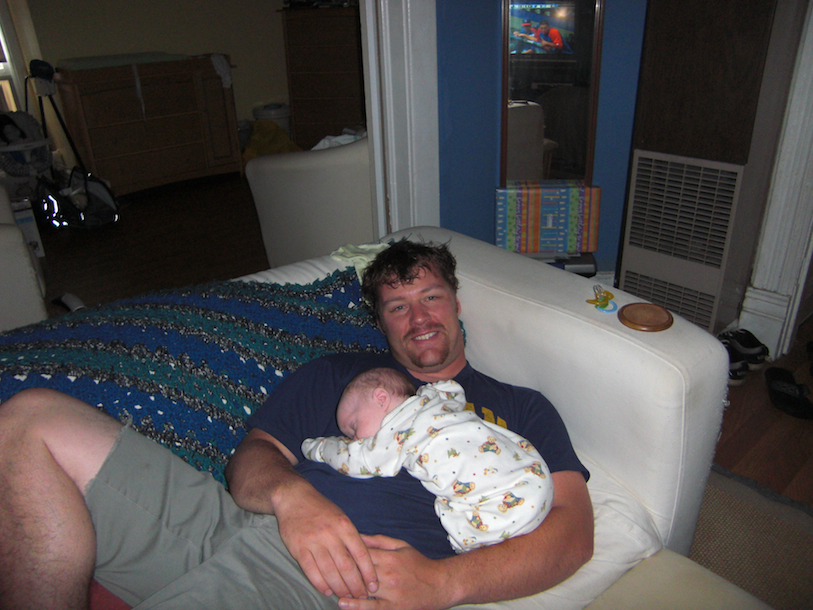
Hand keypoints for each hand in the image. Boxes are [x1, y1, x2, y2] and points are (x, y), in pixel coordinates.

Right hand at [274, 479, 378, 599]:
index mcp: (344, 525)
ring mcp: (313, 542)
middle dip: (356, 585)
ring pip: (330, 572)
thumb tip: (364, 561)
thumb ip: (351, 537)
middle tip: (361, 596)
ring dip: (339, 588)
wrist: (294, 498)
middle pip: (347, 566)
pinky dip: (320, 584)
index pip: (361, 554)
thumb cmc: (321, 509)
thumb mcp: (341, 517)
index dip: (369, 573)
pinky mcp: (298, 548)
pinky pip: (311, 571)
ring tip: (346, 596)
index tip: (373, 586)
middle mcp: (330, 534)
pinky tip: (327, 591)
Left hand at [337, 535, 451, 609]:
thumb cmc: (419, 564)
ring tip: (329, 587)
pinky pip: (373, 608)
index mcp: (389, 558)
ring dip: (345, 589)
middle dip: (341, 571)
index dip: (344, 554)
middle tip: (325, 568)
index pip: (361, 555)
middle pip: (359, 573)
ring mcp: (391, 593)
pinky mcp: (394, 608)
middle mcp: (389, 575)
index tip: (330, 551)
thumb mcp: (401, 546)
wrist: (440, 584)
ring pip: (363, 591)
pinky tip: (343, 604)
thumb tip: (357, 536)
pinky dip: (357, 606)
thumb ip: (378, 541)